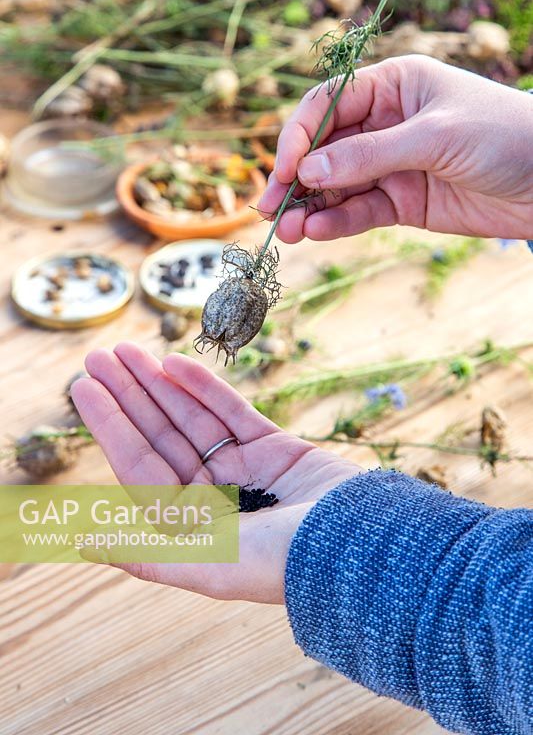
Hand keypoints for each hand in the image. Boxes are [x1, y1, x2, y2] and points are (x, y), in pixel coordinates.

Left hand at [71, 342, 358, 603]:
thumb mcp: (206, 564)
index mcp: (190, 525)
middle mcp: (210, 496)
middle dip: (128, 396)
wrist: (360, 543)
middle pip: (159, 436)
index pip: (138, 466)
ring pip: (191, 418)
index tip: (85, 387)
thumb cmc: (281, 563)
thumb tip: (85, 544)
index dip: (110, 425)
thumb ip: (146, 554)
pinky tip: (174, 362)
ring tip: (127, 349)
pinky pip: (230, 413)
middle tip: (97, 357)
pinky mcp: (273, 448)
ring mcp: (242, 470)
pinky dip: (204, 388)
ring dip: (159, 384)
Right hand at [259, 55, 532, 242]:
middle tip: (269, 208)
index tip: (286, 170)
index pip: (328, 105)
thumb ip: (368, 155)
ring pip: (336, 187)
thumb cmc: (503, 136)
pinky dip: (336, 223)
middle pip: (324, 150)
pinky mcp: (401, 203)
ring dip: (309, 208)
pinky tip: (316, 233)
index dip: (300, 136)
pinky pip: (359, 212)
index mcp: (393, 86)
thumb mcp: (434, 137)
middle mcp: (385, 124)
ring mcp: (391, 166)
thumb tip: (308, 174)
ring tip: (287, 231)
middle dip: (295, 179)